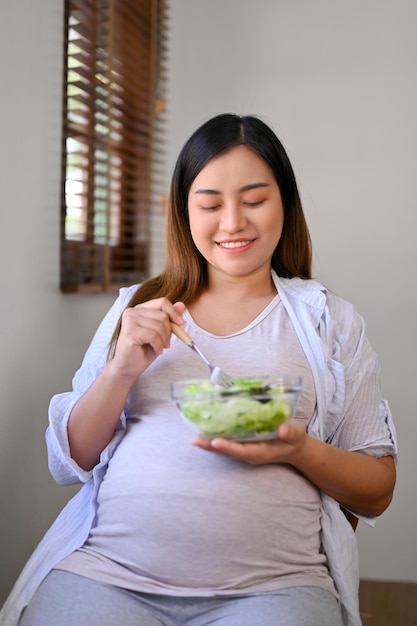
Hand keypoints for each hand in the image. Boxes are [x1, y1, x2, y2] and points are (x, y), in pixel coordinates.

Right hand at [109, 298, 185, 379]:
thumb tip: (182, 305)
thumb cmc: (143, 350)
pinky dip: (158, 345)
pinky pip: (153, 336)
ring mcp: (129, 321)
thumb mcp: (160, 332)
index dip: (174, 312)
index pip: (162, 302)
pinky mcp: (130, 332)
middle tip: (165, 343)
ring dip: (163, 340)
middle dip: (168, 332)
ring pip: (159, 326)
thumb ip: (169, 318)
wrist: (129, 367)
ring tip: (159, 347)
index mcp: (140, 309)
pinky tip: (156, 350)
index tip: (180, 323)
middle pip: (163, 315)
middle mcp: (132, 312)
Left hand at [192, 420, 307, 465]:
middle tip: (195, 440)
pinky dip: (215, 437)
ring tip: (194, 437)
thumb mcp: (295, 434)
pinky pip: (227, 443)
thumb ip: (290, 432)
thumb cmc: (294, 440)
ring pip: (224, 449)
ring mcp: (245, 450)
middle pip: (227, 452)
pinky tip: (205, 429)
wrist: (293, 447)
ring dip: (209, 443)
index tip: (215, 442)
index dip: (228, 447)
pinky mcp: (242, 445)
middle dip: (211, 447)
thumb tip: (282, 429)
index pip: (242, 451)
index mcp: (261, 452)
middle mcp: (249, 454)